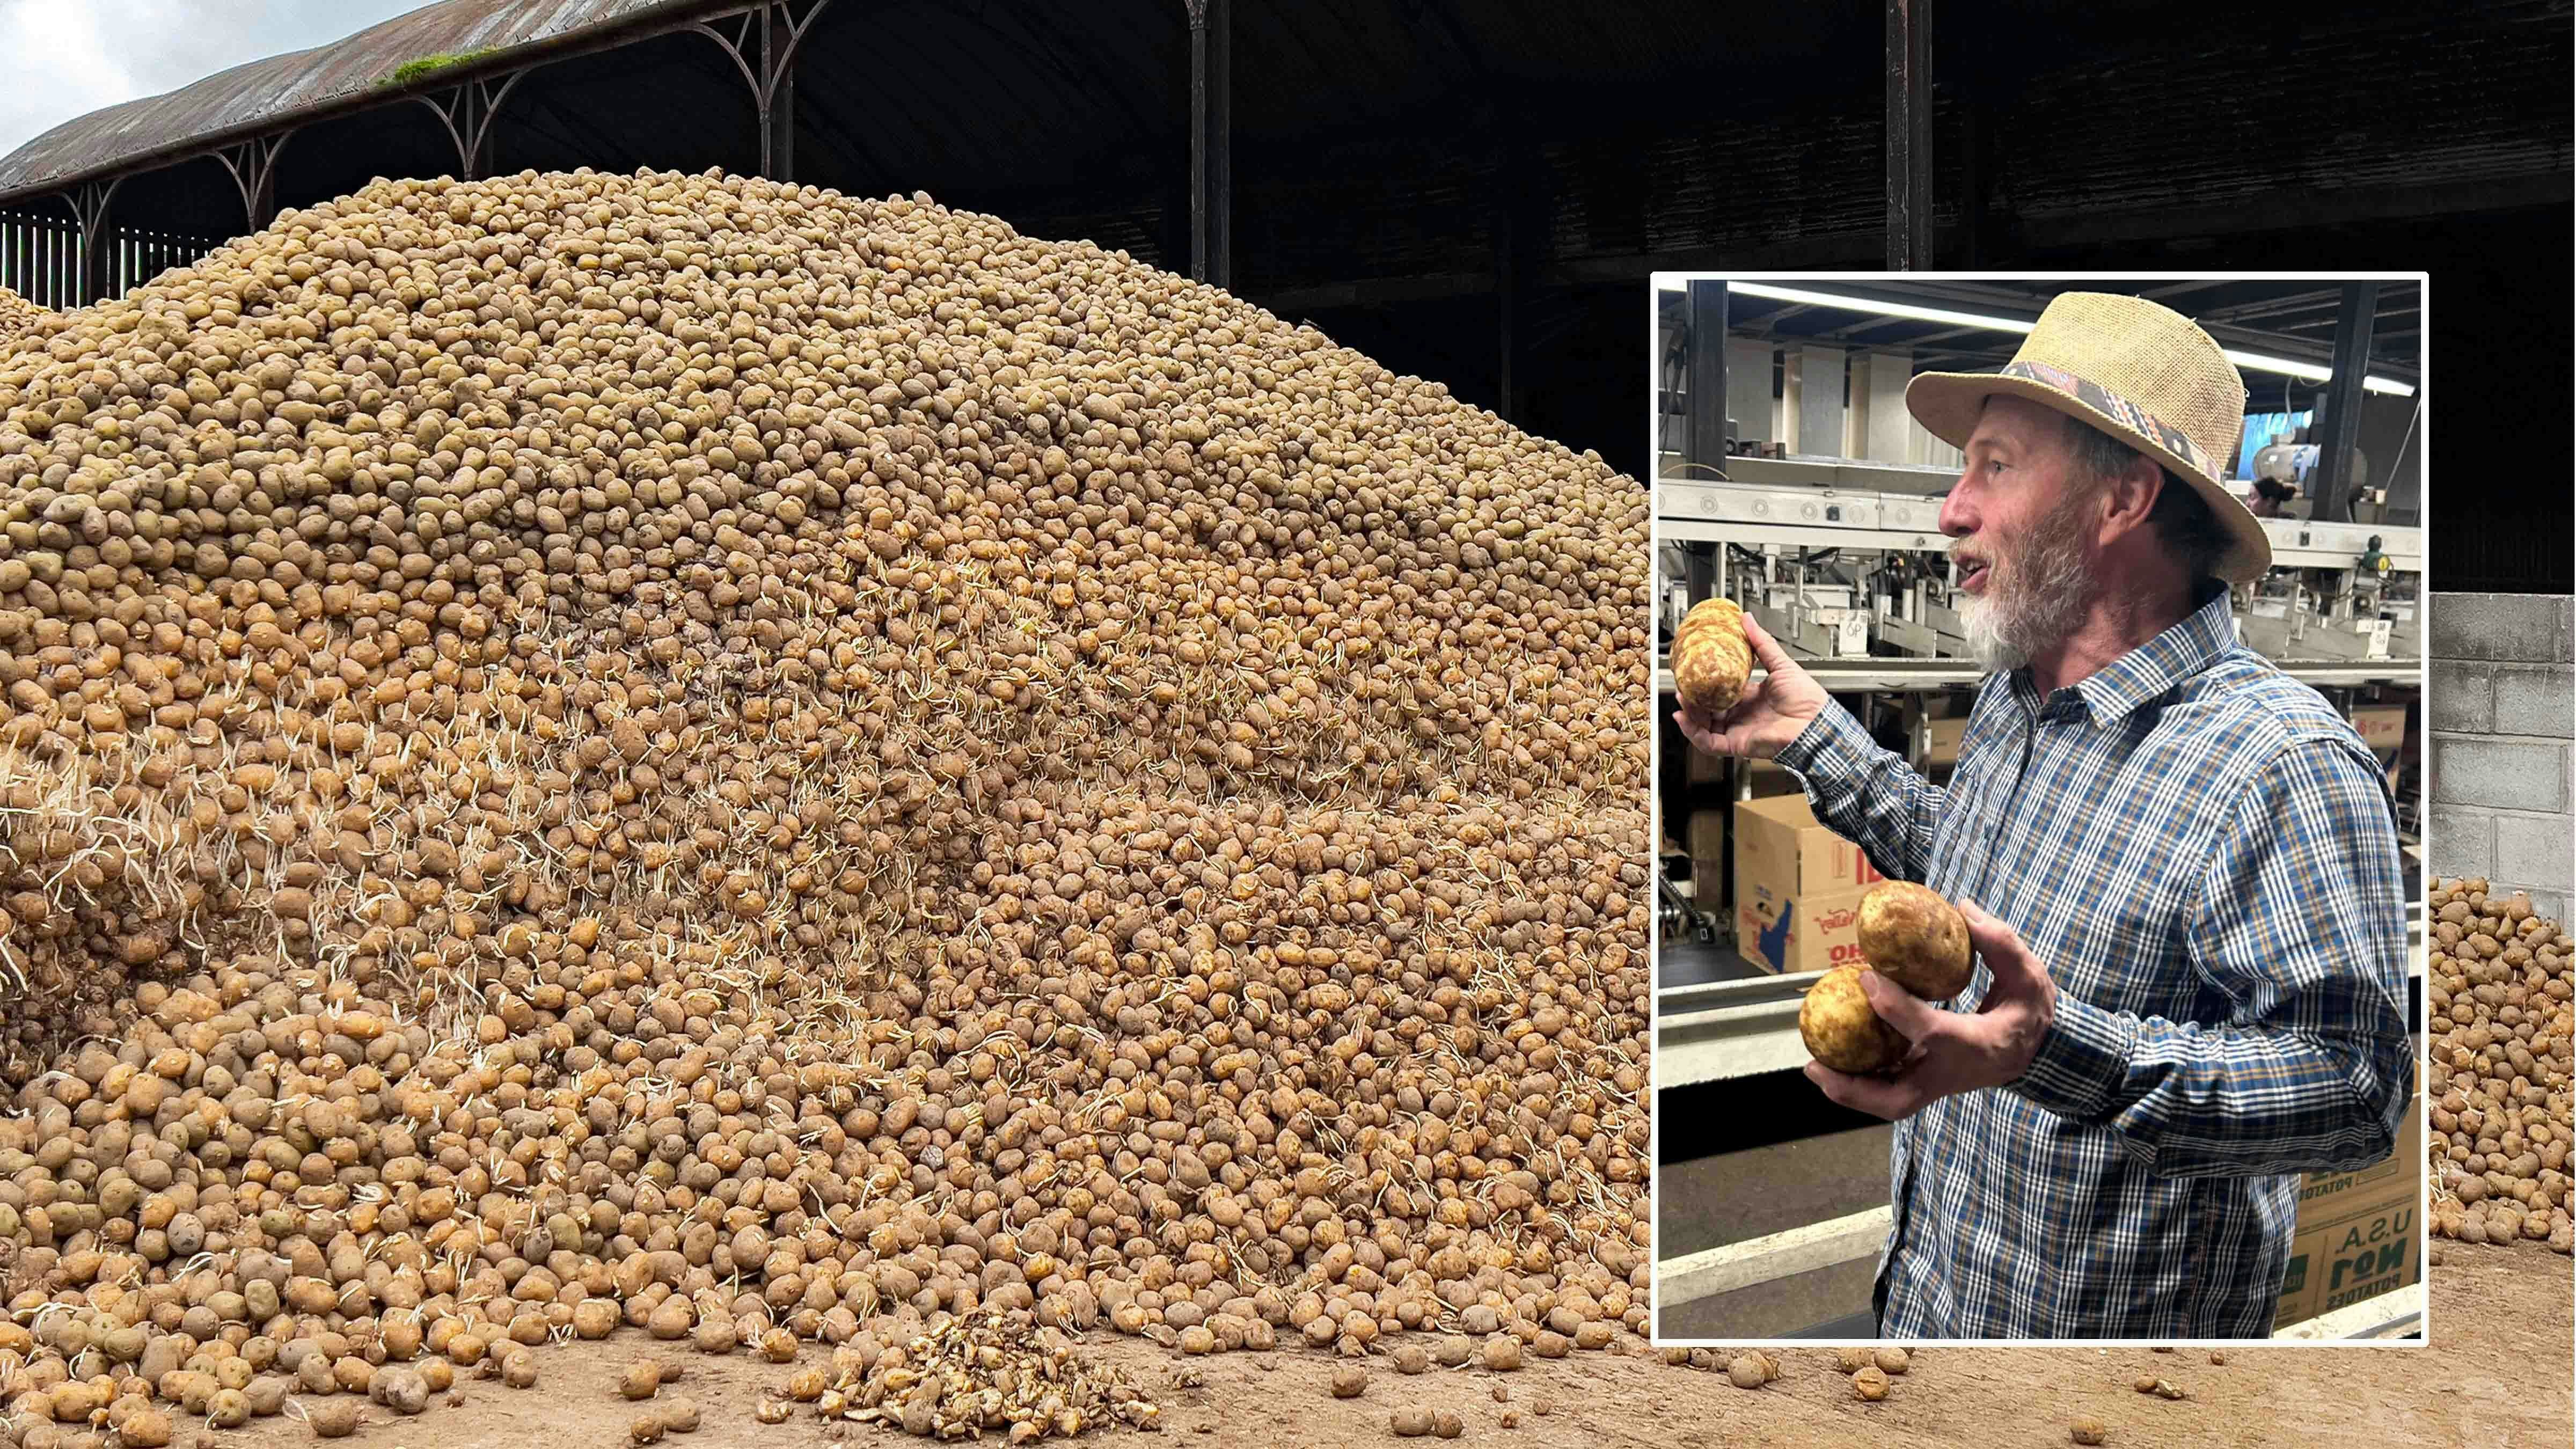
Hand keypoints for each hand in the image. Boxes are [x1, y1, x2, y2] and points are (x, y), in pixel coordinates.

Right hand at [1671, 612, 1827, 759]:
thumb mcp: (1780, 663)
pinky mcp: (1737, 744)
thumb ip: (1761, 643)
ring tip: (1682, 698)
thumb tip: (1747, 620)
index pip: (1721, 691)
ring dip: (1689, 713)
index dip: (1705, 683)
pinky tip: (1684, 718)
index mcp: (1750, 698)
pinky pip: (1708, 742)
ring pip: (1704, 725)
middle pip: (1708, 709)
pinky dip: (1693, 732)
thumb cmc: (1806, 699)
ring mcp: (1738, 730)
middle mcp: (1742, 715)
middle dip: (1692, 698)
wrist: (1815, 722)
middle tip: (1682, 685)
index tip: (1694, 671)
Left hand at [1805, 899, 2057, 1119]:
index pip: (1930, 1031)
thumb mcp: (2029, 974)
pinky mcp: (1929, 1083)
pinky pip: (1889, 1089)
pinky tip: (1836, 1059)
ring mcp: (1938, 1084)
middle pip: (1897, 1097)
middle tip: (1817, 1065)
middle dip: (1854, 1087)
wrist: (2041, 1052)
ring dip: (1849, 1090)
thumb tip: (1963, 908)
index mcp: (1977, 1044)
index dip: (1895, 1008)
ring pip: (1888, 1102)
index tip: (1867, 978)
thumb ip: (2000, 942)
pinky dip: (1861, 1080)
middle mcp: (1952, 1072)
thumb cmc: (2031, 1012)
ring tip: (1814, 1066)